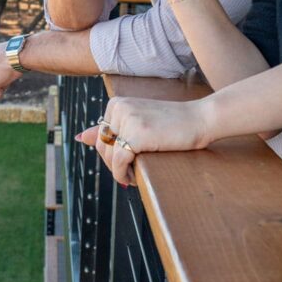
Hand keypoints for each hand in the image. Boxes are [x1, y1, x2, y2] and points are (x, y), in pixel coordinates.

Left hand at [75, 96, 211, 185]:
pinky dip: (123, 175)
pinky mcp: (136, 135)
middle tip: (129, 172)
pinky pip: (118, 163)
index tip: (127, 160)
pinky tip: (134, 178)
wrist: (200, 119)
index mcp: (117, 103)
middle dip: (112, 164)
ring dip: (118, 172)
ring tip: (133, 175)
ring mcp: (128, 120)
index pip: (100, 136)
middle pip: (102, 147)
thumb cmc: (172, 123)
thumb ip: (110, 128)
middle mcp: (119, 108)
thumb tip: (81, 137)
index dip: (111, 153)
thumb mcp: (138, 121)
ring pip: (109, 156)